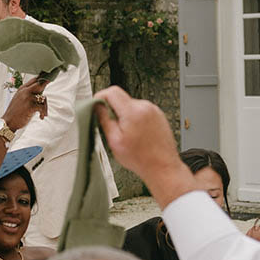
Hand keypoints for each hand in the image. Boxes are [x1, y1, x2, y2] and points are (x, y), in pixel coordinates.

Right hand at [4, 76, 49, 132]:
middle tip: (50, 83)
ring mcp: (27, 98)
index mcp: (22, 89)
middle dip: (46, 84)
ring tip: (43, 114)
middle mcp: (25, 91)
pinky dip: (43, 113)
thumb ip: (28, 94)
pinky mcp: (30, 106)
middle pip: (40, 84)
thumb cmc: (15, 112)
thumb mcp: (20, 99)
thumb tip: (41, 90)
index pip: (34, 80)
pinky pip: (42, 107)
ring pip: (43, 98)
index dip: (42, 78)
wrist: (8, 122)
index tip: (48, 78)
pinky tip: (41, 117)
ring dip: (45, 107)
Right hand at [95, 86, 194, 208]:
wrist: (163, 167)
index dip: (100, 97)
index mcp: (133, 112)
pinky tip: (137, 135)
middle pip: (121, 99)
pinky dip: (135, 119)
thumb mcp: (114, 141)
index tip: (96, 106)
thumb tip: (97, 106)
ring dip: (125, 116)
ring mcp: (154, 110)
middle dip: (113, 110)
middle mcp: (145, 107)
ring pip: (131, 105)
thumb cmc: (141, 159)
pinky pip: (141, 111)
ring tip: (128, 135)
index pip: (112, 92)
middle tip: (112, 128)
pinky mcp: (159, 115)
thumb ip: (104, 120)